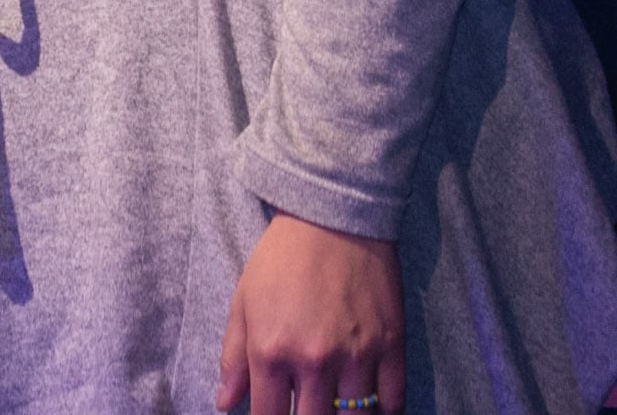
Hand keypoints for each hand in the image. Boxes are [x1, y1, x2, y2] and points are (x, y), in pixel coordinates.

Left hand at [214, 212, 405, 414]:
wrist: (332, 221)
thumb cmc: (280, 260)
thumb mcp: (243, 303)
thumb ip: (233, 358)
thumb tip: (224, 403)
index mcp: (272, 351)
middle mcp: (315, 361)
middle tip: (304, 409)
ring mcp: (358, 357)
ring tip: (333, 408)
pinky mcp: (392, 347)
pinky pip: (393, 401)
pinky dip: (382, 411)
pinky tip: (369, 407)